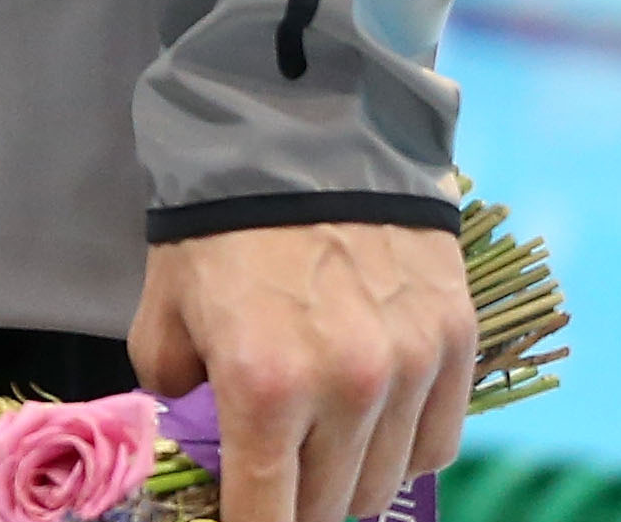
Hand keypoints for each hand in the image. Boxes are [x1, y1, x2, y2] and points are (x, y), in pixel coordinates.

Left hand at [132, 220, 471, 521]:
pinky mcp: (455, 347)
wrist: (305, 136)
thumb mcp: (165, 300)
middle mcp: (346, 391)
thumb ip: (170, 376)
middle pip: (330, 506)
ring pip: (385, 482)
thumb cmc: (222, 222)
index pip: (266, 515)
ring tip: (320, 455)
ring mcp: (410, 372)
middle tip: (274, 485)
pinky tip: (374, 430)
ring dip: (349, 483)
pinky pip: (436, 443)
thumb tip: (191, 416)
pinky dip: (404, 451)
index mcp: (264, 386)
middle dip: (296, 507)